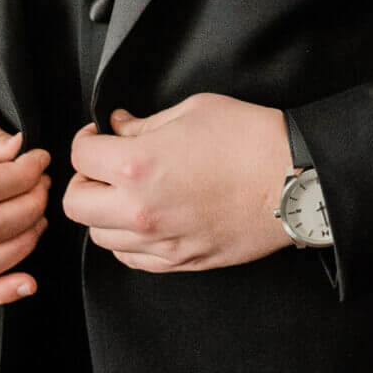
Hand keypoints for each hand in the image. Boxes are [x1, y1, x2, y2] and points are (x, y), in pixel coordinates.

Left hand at [63, 93, 291, 272]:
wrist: (296, 179)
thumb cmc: (252, 139)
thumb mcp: (193, 111)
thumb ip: (145, 123)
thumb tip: (119, 127)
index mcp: (137, 165)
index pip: (80, 156)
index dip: (86, 139)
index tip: (98, 135)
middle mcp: (140, 210)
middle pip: (75, 204)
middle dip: (84, 180)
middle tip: (102, 167)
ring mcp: (160, 241)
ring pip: (100, 237)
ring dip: (104, 213)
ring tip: (125, 194)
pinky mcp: (181, 260)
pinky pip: (132, 259)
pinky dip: (128, 241)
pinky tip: (144, 220)